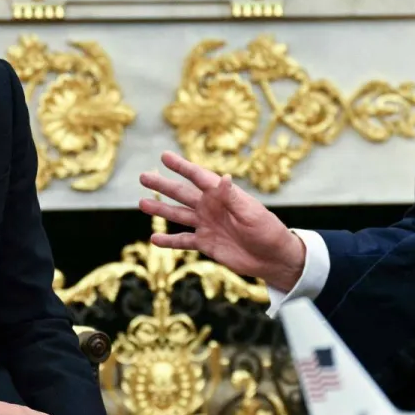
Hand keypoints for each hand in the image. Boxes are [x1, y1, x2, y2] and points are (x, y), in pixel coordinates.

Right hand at [139, 151, 305, 290]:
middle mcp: (211, 207)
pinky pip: (183, 241)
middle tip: (143, 177)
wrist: (273, 258)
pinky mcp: (206, 244)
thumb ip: (233, 199)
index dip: (181, 166)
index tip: (164, 156)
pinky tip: (154, 239)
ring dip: (160, 210)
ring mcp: (207, 225)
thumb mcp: (252, 213)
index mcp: (223, 195)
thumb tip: (224, 179)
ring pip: (178, 215)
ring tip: (142, 204)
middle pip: (182, 194)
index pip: (199, 177)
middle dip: (163, 185)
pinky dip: (169, 241)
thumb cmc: (268, 231)